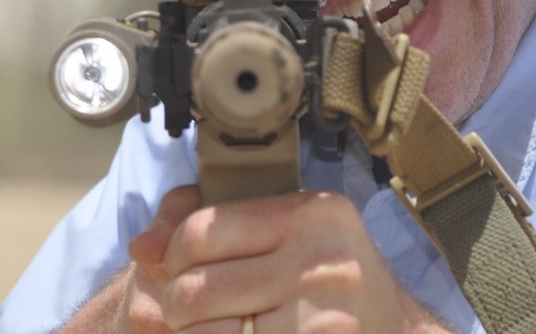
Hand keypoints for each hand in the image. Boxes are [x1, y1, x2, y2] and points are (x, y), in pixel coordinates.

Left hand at [129, 185, 449, 332]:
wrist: (394, 329)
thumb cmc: (328, 282)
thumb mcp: (286, 237)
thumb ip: (212, 228)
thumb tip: (141, 247)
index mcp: (313, 213)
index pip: (202, 230)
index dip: (173, 256)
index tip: (182, 269)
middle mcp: (323, 259)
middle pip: (194, 290)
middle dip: (177, 309)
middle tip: (191, 313)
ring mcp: (323, 315)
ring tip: (221, 328)